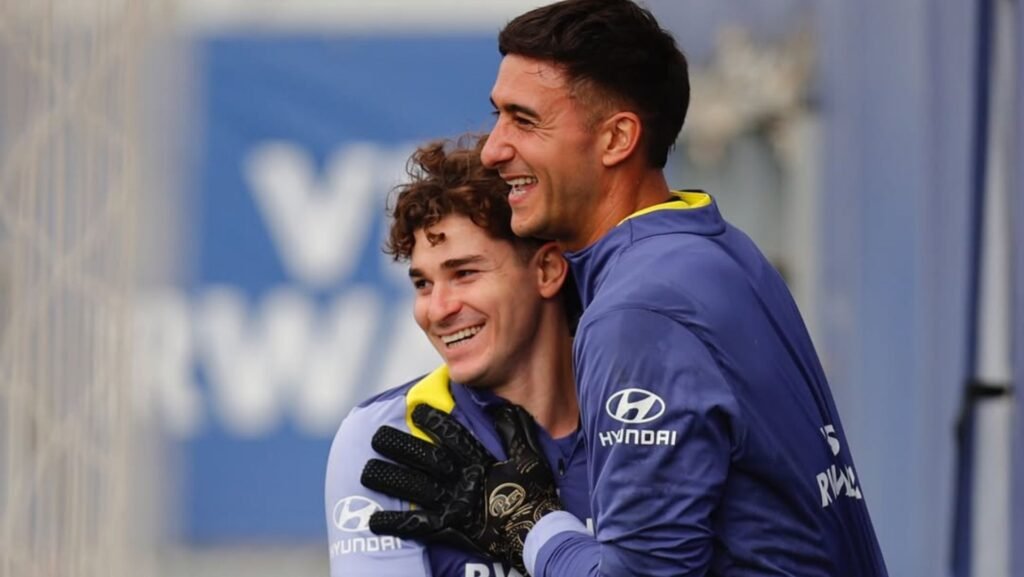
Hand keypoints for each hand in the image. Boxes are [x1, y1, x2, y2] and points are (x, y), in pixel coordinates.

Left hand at [360, 403, 562, 574]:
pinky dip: (396, 522)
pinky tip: (373, 519)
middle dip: (401, 447)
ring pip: (416, 488)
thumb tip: (498, 406)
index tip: (415, 409)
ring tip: (366, 471)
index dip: (434, 422)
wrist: (540, 536)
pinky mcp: (451, 528)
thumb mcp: (531, 457)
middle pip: (427, 459)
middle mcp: (465, 480)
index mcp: (482, 462)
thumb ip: (515, 430)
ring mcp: (456, 505)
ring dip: (390, 479)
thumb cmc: (537, 495)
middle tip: (376, 437)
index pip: (454, 436)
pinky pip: (418, 525)